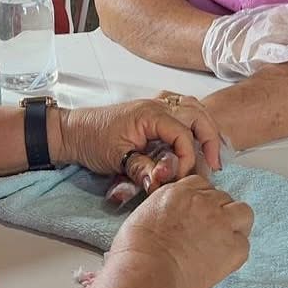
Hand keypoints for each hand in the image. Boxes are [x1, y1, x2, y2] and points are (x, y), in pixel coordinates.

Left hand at [60, 97, 220, 194]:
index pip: (183, 134)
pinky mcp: (150, 115)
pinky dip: (191, 123)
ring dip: (203, 127)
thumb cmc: (91, 140)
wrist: (73, 131)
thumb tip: (163, 181)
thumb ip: (143, 169)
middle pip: (197, 113)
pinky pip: (180, 111)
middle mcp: (156, 106)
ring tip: (209, 151)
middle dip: (209, 137)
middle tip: (215, 162)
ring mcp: (154, 108)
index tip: (183, 177)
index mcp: (150, 114)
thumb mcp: (117, 159)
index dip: (188, 158)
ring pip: (191, 108)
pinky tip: (193, 140)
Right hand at [109, 175, 252, 287]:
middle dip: (216, 211)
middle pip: (221, 197)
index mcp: (178, 191)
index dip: (200, 200)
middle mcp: (202, 201)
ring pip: (242, 211)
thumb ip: (162, 210)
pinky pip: (245, 243)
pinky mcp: (233, 246)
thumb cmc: (136, 251)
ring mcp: (221, 221)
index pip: (200, 184)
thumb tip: (169, 220)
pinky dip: (236, 251)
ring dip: (236, 223)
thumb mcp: (143, 215)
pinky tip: (221, 261)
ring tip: (223, 241)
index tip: (197, 213)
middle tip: (207, 232)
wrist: (148, 271)